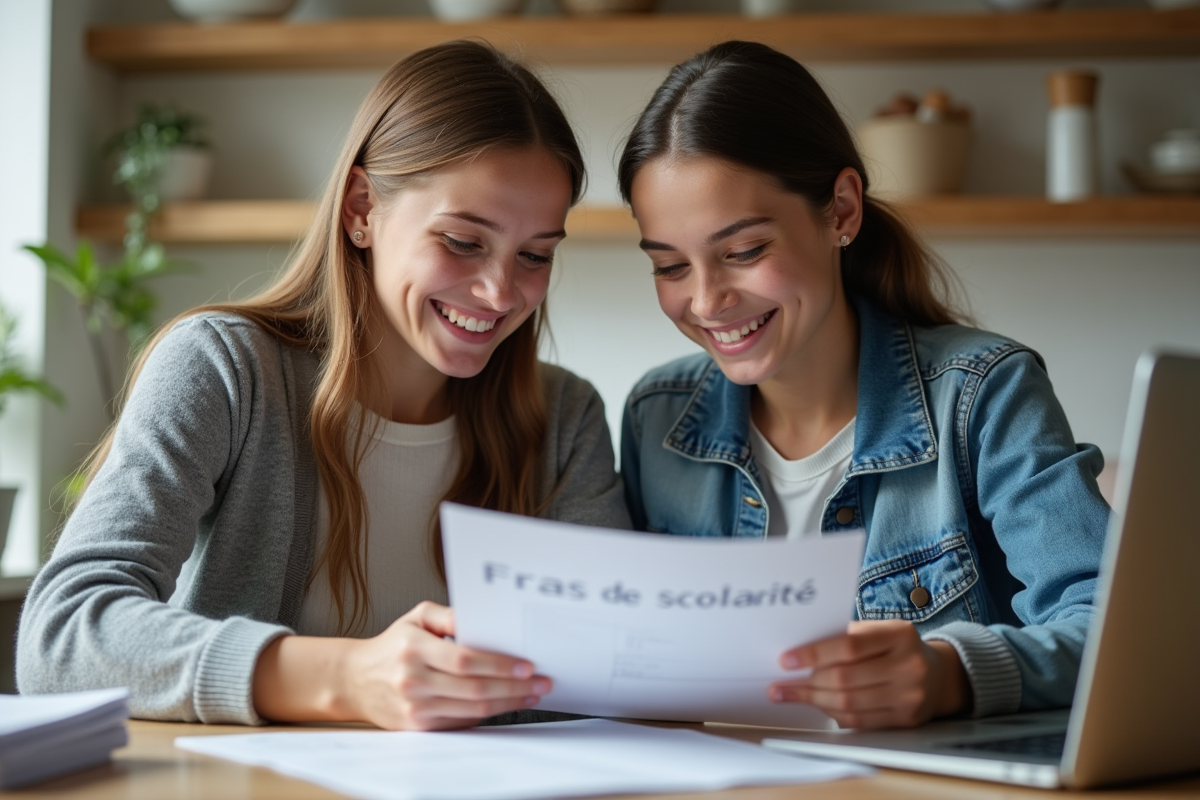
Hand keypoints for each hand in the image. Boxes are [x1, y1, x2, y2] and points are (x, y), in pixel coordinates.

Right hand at [253, 601, 551, 729]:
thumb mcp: (416, 617)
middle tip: (541, 682)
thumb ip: (450, 615)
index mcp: (414, 649)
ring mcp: (415, 707)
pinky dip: (487, 715)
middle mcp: (413, 680)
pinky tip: (505, 704)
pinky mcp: (417, 726)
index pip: (465, 660)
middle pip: (474, 689)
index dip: (500, 664)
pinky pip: (460, 722)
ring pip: (472, 710)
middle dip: (514, 687)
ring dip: (508, 703)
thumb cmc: (392, 645)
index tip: (527, 665)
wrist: (355, 679)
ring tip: (530, 694)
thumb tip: (483, 619)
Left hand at [768, 620, 968, 728]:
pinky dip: (834, 714)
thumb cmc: (896, 647)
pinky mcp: (907, 719)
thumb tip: (800, 651)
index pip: (849, 645)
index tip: (786, 660)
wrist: (939, 674)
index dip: (813, 654)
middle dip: (807, 683)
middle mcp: (909, 665)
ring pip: (850, 703)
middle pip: (846, 679)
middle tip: (781, 684)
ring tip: (792, 695)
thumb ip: (846, 636)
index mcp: (899, 635)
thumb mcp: (879, 631)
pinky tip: (819, 706)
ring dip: (814, 701)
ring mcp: (911, 695)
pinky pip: (861, 721)